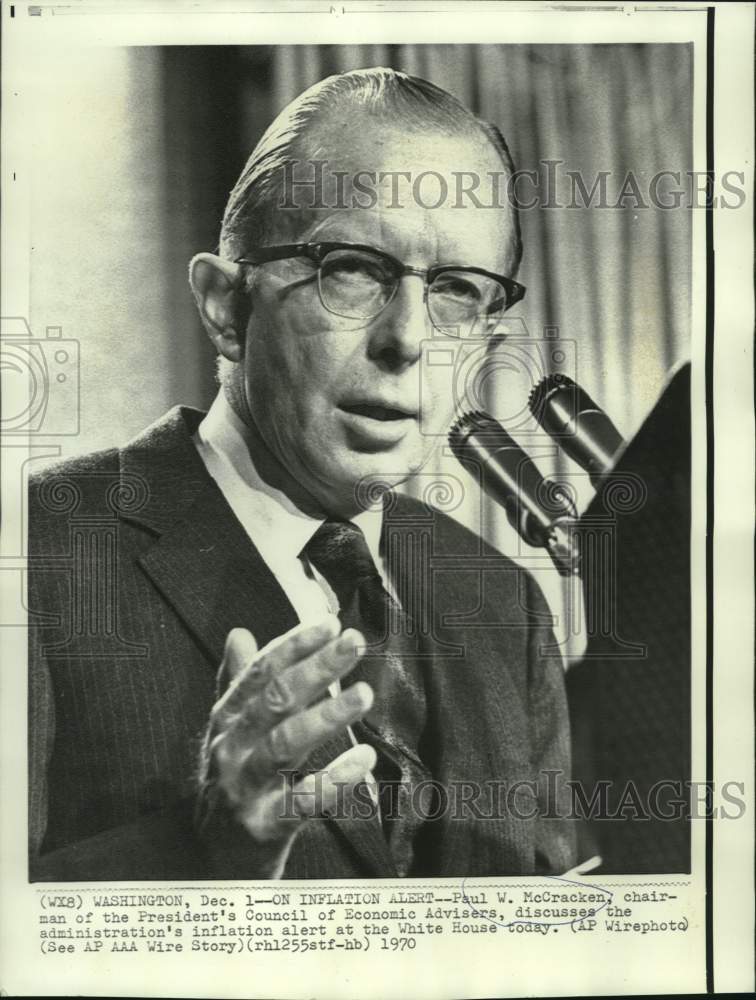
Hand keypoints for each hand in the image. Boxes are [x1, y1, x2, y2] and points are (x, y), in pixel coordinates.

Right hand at [198, 617, 375, 876]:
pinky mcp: (263, 828)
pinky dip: (335, 780)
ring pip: (284, 745)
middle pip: (274, 700)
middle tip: (355, 642)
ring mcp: (244, 789)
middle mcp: (231, 749)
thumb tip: (239, 632)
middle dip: (316, 667)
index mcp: (227, 720)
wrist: (210, 862)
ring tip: (364, 694)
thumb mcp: (230, 732)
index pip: (260, 673)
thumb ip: (238, 682)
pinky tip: (365, 759)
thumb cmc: (234, 783)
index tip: (331, 622)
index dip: (294, 645)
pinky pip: (302, 802)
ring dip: (326, 716)